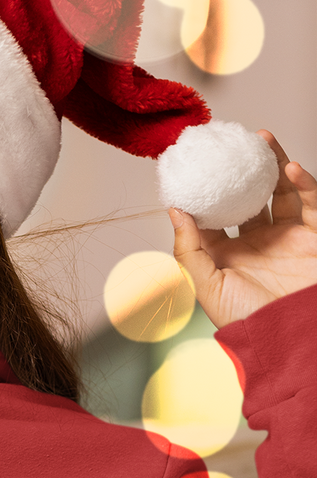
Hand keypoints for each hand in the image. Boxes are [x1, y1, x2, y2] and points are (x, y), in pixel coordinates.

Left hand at [170, 132, 316, 327]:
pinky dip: (302, 182)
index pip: (212, 216)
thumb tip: (175, 211)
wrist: (290, 337)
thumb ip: (188, 250)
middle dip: (241, 171)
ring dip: (273, 165)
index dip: (204, 192)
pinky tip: (288, 167)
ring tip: (262, 140)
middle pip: (248, 197)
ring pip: (280, 192)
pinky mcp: (313, 236)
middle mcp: (257, 243)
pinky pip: (309, 201)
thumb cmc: (247, 321)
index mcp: (227, 255)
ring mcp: (286, 237)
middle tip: (232, 144)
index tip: (194, 165)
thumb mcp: (206, 287)